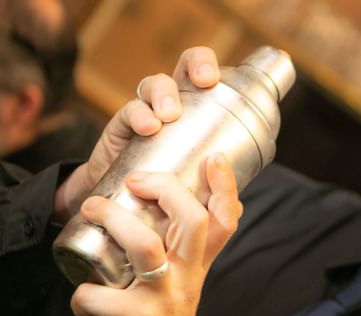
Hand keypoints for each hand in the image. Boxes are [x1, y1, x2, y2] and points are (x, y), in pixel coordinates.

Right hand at [53, 47, 220, 221]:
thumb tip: (237, 204)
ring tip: (169, 115)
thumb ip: (217, 193)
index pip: (209, 76)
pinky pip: (130, 110)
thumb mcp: (196, 190)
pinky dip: (140, 115)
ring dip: (165, 94)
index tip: (216, 79)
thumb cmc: (166, 191)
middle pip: (186, 66)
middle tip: (205, 81)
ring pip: (156, 84)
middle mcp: (174, 104)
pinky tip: (148, 128)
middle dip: (197, 63)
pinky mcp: (122, 125)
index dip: (212, 67)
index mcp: (200, 111)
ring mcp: (148, 111)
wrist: (123, 206)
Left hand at [71, 153, 241, 315]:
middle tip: (136, 180)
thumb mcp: (181, 287)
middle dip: (164, 188)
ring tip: (92, 209)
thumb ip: (175, 255)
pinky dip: (80, 294)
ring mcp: (162, 298)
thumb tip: (149, 213)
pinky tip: (81, 301)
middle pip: (192, 220)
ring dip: (114, 219)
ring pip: (145, 245)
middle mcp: (186, 278)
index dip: (224, 188)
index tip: (214, 158)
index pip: (224, 222)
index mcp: (197, 268)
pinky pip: (98, 293)